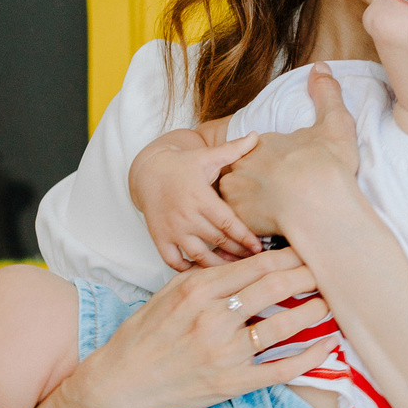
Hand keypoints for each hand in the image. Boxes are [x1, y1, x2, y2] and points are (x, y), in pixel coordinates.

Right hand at [47, 249, 336, 407]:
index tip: (309, 249)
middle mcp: (213, 318)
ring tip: (330, 302)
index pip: (256, 264)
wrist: (121, 383)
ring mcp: (224, 353)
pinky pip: (281, 369)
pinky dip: (309, 357)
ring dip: (314, 311)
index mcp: (197, 289)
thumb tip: (248, 261)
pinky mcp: (232, 383)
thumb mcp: (168, 294)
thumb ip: (207, 276)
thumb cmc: (144, 335)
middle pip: (275, 287)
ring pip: (283, 325)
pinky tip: (328, 346)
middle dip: (309, 275)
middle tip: (329, 269)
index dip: (289, 256)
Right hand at [131, 128, 263, 268]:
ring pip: (198, 255)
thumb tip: (256, 134)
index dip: (244, 237)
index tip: (259, 247)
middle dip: (238, 253)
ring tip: (235, 270)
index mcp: (200, 197)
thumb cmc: (184, 165)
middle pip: (217, 241)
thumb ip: (233, 149)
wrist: (148, 172)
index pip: (227, 222)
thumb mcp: (207, 156)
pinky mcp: (159, 238)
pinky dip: (187, 270)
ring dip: (218, 265)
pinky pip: (173, 261)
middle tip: (256, 262)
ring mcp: (172, 229)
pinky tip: (204, 273)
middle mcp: (185, 215)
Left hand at [218, 64, 362, 238]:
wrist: (320, 207)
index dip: (270, 163)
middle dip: (253, 184)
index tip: (286, 175)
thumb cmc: (327, 167)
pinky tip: (263, 232)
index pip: (255, 150)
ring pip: (233, 199)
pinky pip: (235, 224)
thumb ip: (327, 94)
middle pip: (240, 173)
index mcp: (261, 144)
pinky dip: (246, 228)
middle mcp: (242, 165)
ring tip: (267, 218)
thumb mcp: (335, 123)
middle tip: (274, 198)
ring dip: (246, 206)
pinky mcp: (235, 220)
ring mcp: (235, 193)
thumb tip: (321, 67)